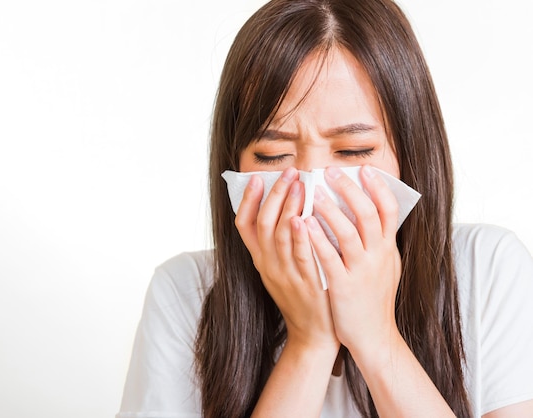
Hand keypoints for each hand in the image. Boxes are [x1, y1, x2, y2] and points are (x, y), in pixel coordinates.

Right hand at [235, 167, 338, 351]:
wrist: (312, 334)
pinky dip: (300, 235)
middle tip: (288, 172)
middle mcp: (268, 265)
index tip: (256, 178)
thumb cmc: (301, 296)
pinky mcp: (305, 282)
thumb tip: (288, 208)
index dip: (248, 201)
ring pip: (280, 234)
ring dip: (288, 207)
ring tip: (300, 184)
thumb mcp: (281, 270)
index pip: (244, 225)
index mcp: (260, 260)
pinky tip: (305, 217)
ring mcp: (285, 274)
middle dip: (274, 194)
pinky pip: (300, 254)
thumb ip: (281, 242)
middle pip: (263, 223)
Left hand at [305, 165, 401, 355]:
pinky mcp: (343, 286)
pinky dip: (317, 238)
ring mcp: (361, 271)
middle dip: (350, 190)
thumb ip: (381, 241)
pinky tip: (303, 222)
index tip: (364, 169)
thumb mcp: (386, 266)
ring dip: (331, 209)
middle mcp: (379, 257)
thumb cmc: (375, 298)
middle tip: (331, 171)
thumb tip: (375, 214)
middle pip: (369, 215)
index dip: (379, 188)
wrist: (373, 336)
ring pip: (349, 233)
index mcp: (388, 249)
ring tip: (313, 191)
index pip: (390, 211)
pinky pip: (329, 258)